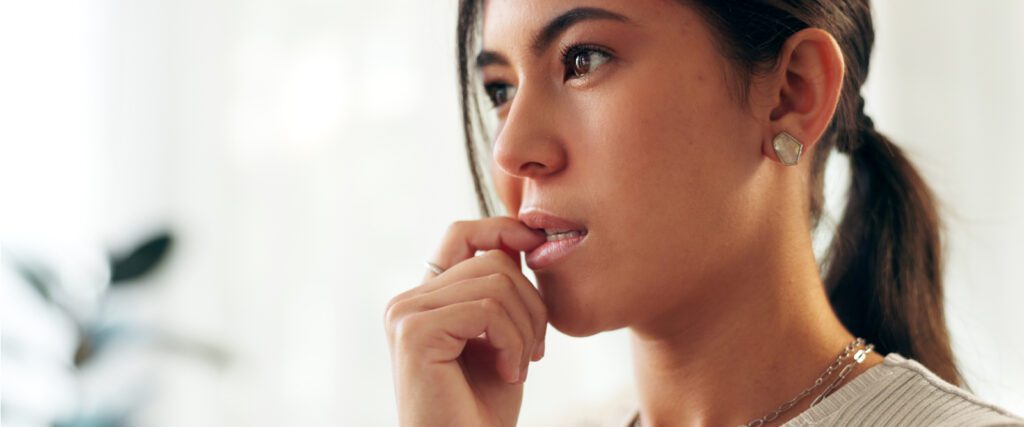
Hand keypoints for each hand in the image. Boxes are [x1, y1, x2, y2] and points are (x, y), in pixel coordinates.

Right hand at [384, 217, 548, 426]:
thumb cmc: (482, 410)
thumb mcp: (500, 338)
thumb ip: (500, 290)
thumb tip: (520, 238)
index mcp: (425, 300)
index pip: (462, 234)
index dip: (503, 229)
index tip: (537, 244)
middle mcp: (407, 302)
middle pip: (491, 260)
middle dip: (531, 304)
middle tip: (534, 351)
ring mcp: (406, 314)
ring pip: (496, 283)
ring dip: (525, 329)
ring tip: (518, 367)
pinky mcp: (415, 332)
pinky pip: (487, 309)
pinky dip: (512, 342)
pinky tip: (508, 374)